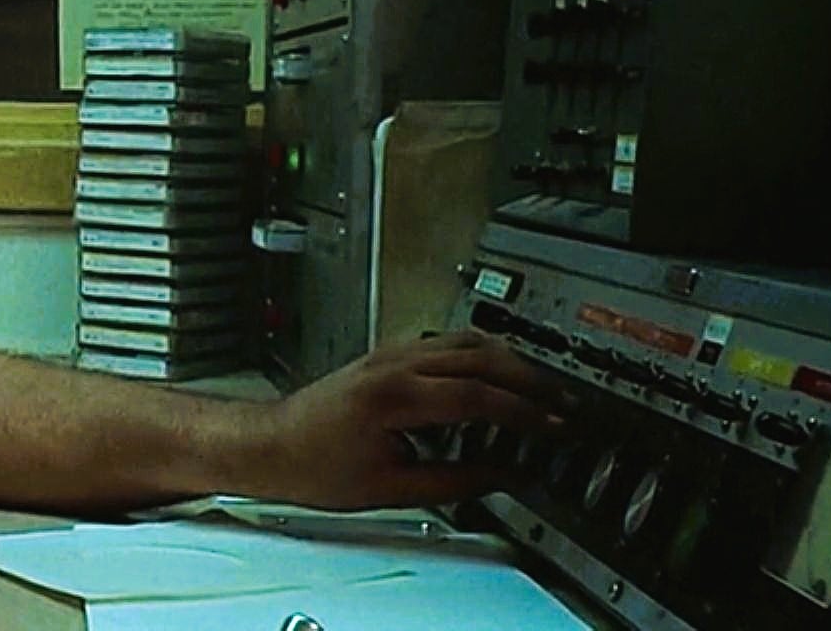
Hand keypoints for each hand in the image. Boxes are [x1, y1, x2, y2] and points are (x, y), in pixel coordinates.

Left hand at [244, 331, 570, 509]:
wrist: (269, 445)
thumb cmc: (313, 466)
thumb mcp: (390, 488)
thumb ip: (454, 482)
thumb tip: (502, 477)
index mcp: (395, 398)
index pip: (478, 395)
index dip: (524, 412)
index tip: (553, 425)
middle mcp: (393, 366)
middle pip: (480, 357)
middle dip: (529, 379)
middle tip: (562, 401)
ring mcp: (388, 355)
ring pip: (464, 341)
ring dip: (508, 361)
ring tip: (539, 387)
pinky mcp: (384, 357)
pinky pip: (443, 343)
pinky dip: (478, 355)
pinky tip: (493, 373)